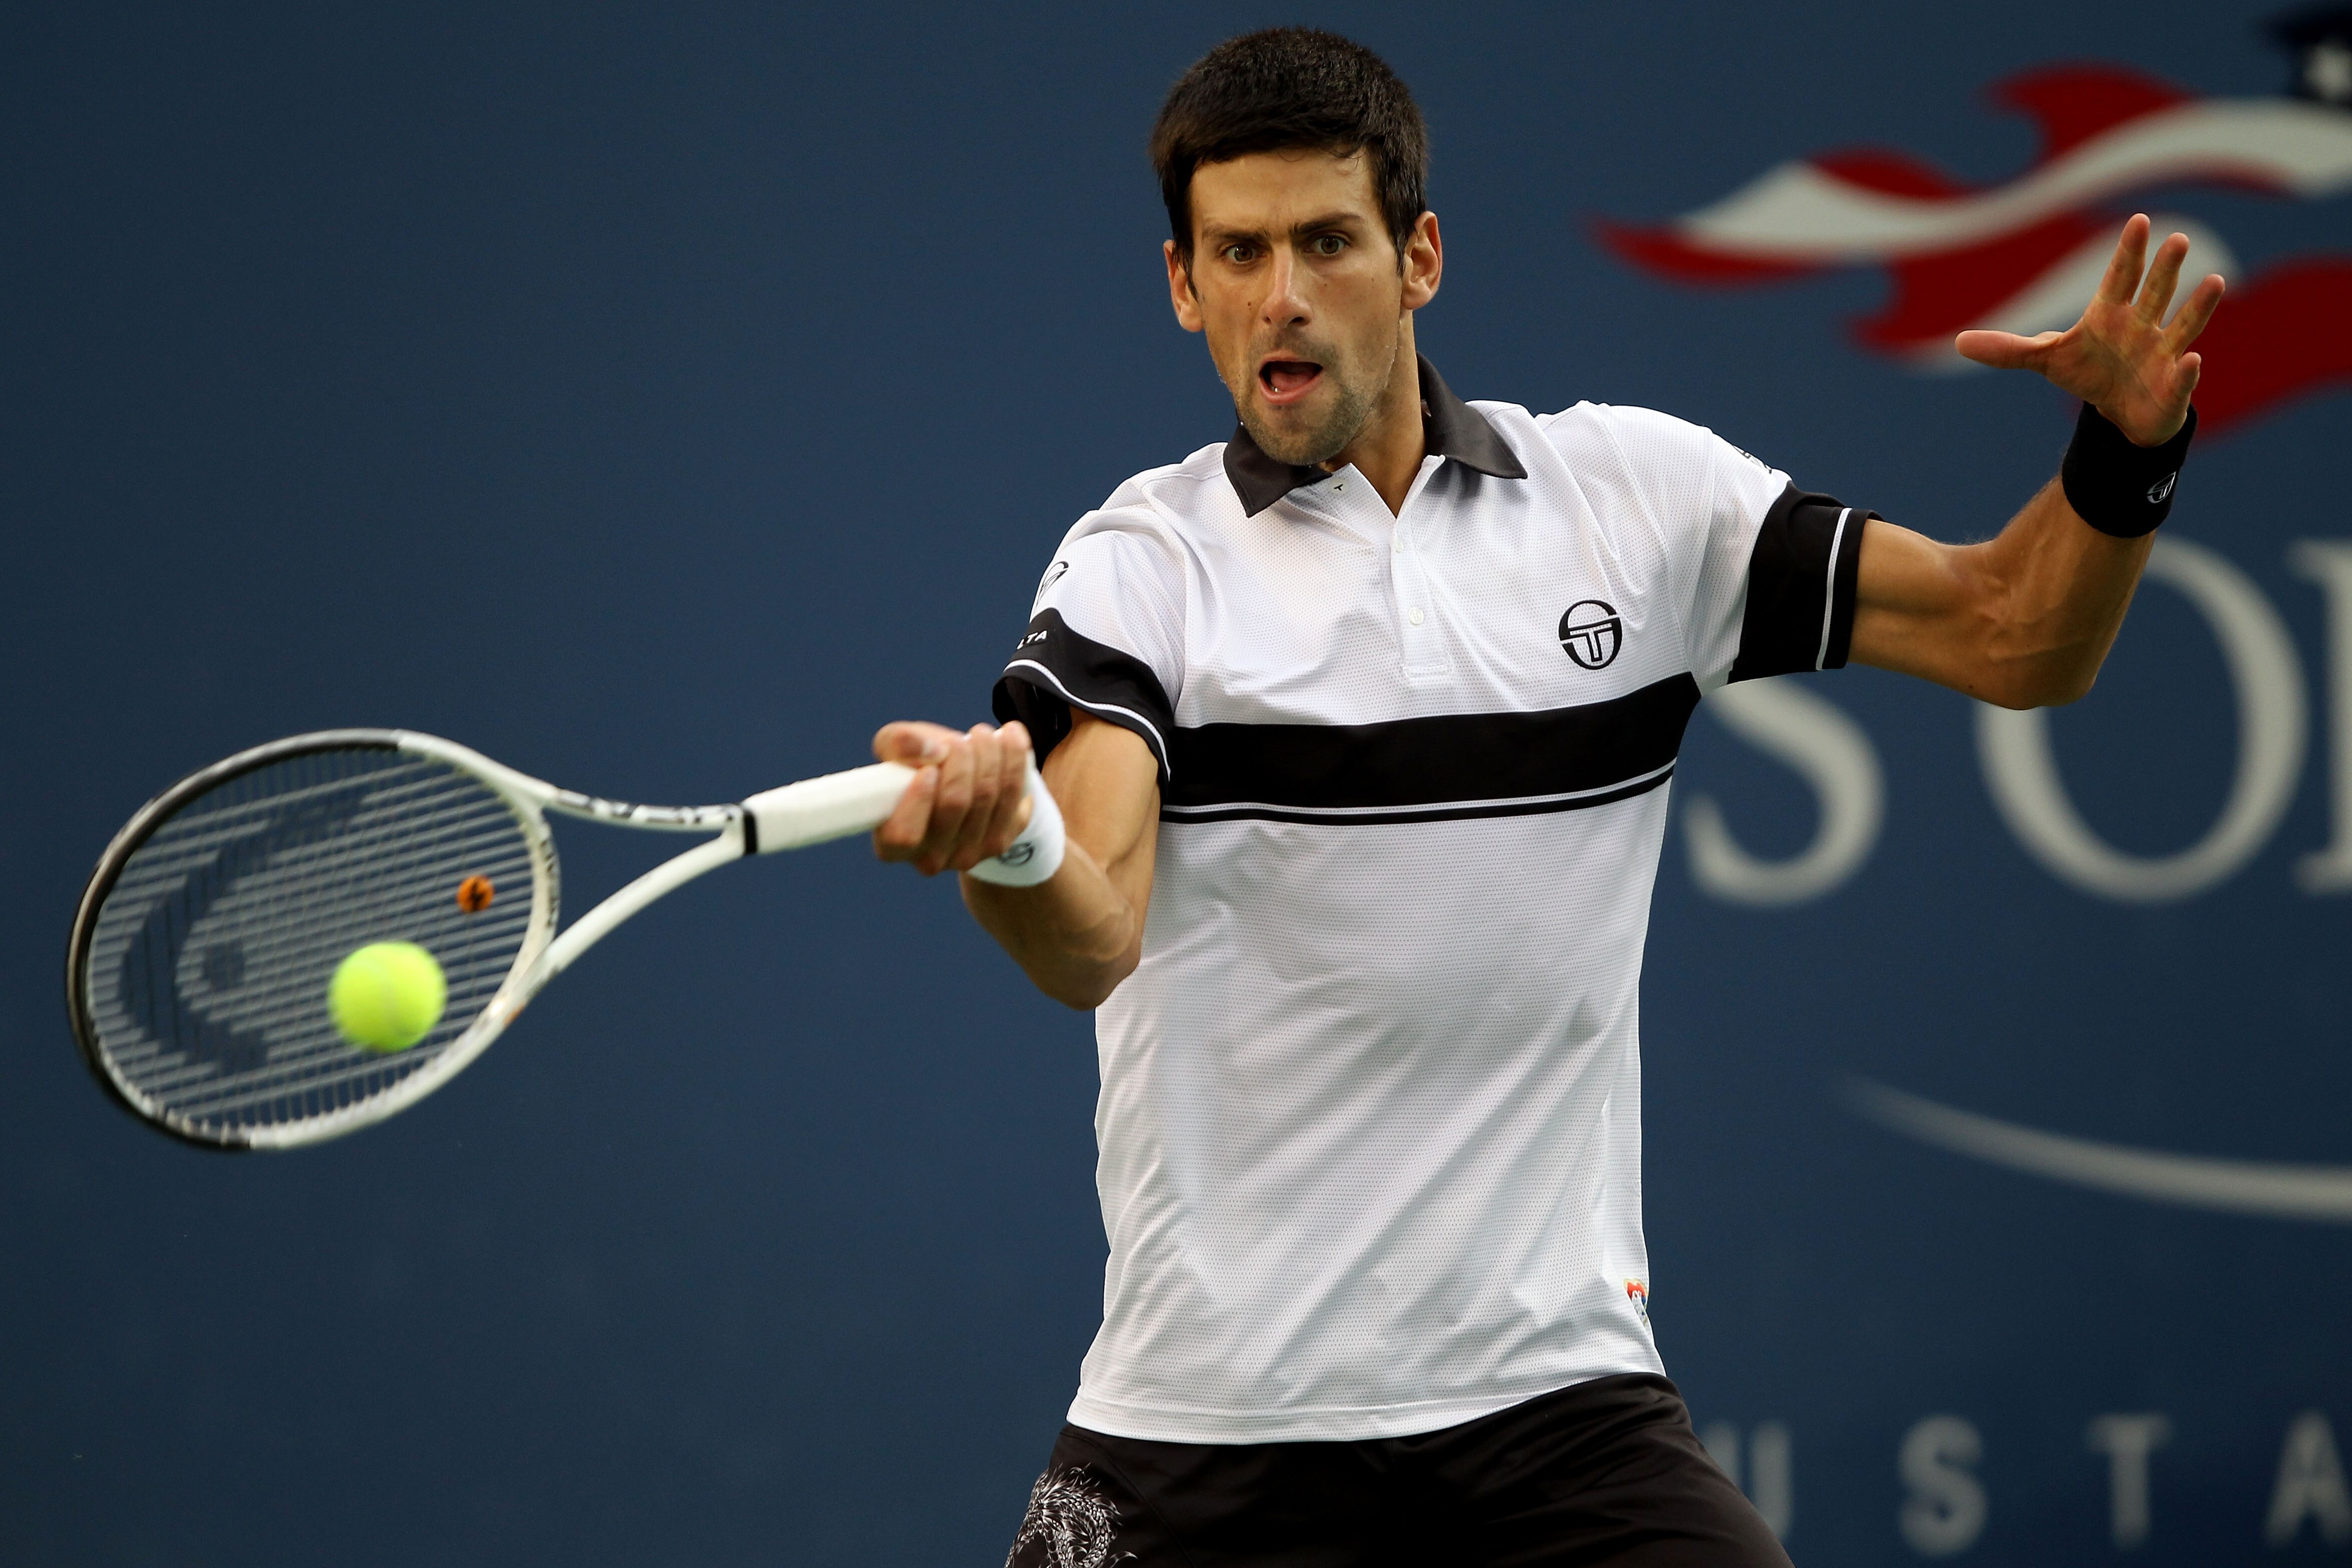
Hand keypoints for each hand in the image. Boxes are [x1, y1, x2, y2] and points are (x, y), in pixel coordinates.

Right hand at [870, 720, 1034, 875]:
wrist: (954, 785)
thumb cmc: (915, 769)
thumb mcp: (893, 750)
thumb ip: (899, 742)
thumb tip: (933, 750)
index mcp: (892, 845)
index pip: (904, 834)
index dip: (919, 799)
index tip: (928, 769)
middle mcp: (931, 858)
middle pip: (955, 802)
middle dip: (961, 759)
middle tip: (959, 739)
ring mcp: (968, 854)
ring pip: (987, 795)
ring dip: (989, 753)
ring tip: (981, 734)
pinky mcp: (1001, 841)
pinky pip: (1015, 795)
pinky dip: (1015, 759)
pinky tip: (1009, 737)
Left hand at [1955, 214, 2223, 445]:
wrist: (2119, 413)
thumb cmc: (2089, 373)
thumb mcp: (2046, 360)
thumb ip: (2009, 349)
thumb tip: (1958, 342)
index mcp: (2110, 314)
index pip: (2119, 277)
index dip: (2128, 252)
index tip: (2139, 221)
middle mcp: (2141, 326)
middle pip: (2154, 293)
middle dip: (2164, 270)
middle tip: (2178, 239)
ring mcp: (2161, 353)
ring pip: (2183, 325)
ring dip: (2198, 306)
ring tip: (2215, 282)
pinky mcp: (2172, 385)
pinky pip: (2181, 376)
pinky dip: (2187, 371)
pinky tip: (2192, 361)